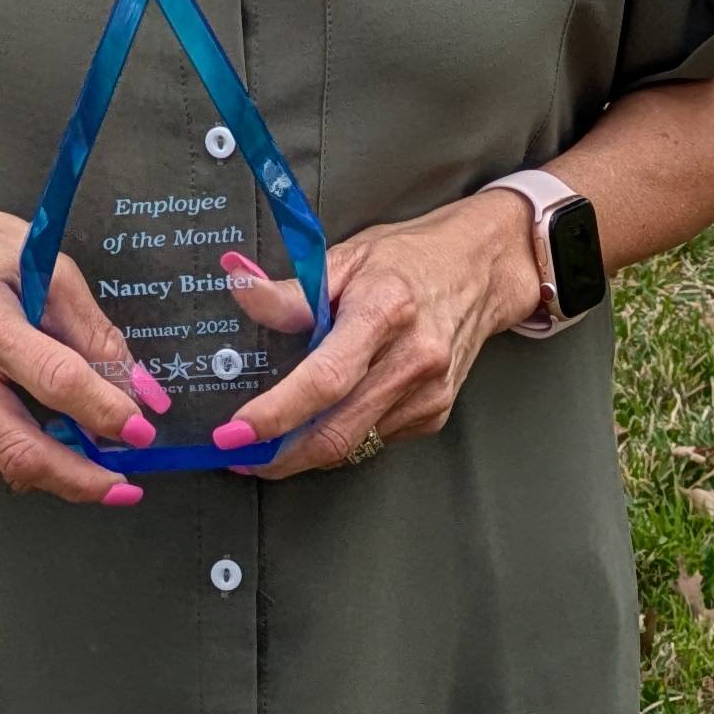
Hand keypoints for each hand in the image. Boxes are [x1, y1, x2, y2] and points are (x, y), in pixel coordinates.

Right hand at [0, 169, 174, 508]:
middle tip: (124, 487)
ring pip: (6, 456)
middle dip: (79, 478)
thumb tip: (140, 391)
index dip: (102, 410)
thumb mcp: (52, 270)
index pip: (52, 378)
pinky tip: (57, 438)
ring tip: (103, 470)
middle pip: (19, 445)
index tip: (142, 427)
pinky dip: (34, 449)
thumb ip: (96, 334)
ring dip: (61, 472)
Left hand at [206, 189, 543, 479]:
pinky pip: (373, 441)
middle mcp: (414, 358)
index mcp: (385, 311)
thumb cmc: (407, 259)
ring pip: (353, 445)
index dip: (275, 414)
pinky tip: (325, 419)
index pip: (325, 379)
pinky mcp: (435, 413)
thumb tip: (239, 287)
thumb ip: (292, 290)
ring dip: (304, 452)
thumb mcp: (345, 257)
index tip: (235, 432)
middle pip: (337, 431)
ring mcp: (430, 392)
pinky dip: (341, 438)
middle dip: (278, 455)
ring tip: (269, 440)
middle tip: (238, 454)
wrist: (479, 269)